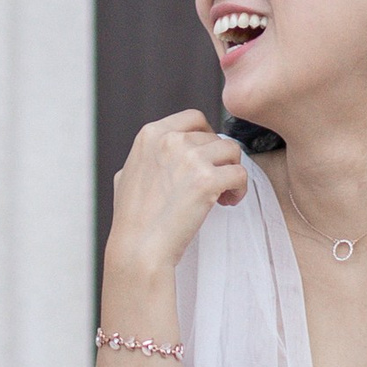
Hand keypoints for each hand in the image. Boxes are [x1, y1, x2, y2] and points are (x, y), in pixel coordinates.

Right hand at [106, 110, 247, 286]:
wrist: (138, 248)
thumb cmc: (132, 219)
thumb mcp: (126, 175)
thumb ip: (146, 157)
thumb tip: (159, 152)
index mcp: (151, 134)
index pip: (193, 119)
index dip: (205, 137)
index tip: (205, 158)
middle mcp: (171, 140)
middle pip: (215, 137)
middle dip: (218, 160)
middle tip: (214, 184)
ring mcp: (190, 158)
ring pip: (232, 151)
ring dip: (231, 171)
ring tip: (223, 193)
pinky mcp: (207, 180)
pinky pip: (240, 174)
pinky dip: (239, 189)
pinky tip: (228, 202)